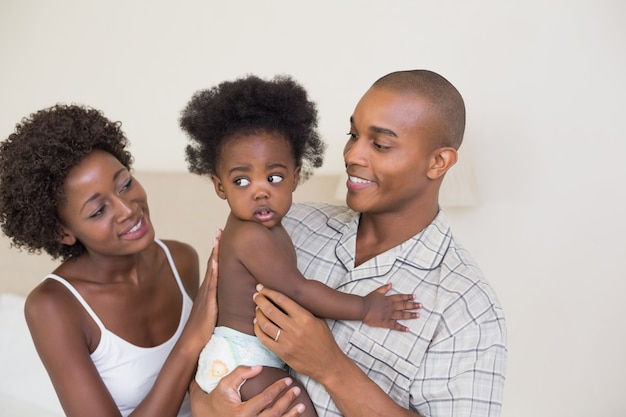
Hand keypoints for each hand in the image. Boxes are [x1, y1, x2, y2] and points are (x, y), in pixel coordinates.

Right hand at [185, 230, 220, 349]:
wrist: (191, 343)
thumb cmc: (203, 331)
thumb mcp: (214, 313)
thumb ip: (221, 304)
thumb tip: (233, 299)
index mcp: (209, 291)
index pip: (215, 267)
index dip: (218, 252)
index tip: (222, 238)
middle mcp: (206, 289)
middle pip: (212, 263)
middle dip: (216, 247)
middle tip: (221, 230)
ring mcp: (206, 294)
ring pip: (212, 270)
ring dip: (215, 254)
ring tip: (219, 238)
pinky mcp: (208, 302)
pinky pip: (212, 284)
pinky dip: (214, 271)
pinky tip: (217, 261)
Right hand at [189, 365, 305, 416]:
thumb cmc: (216, 401)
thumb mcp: (224, 385)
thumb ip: (240, 373)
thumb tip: (259, 367)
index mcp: (241, 413)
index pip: (266, 399)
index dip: (278, 388)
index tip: (287, 380)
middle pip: (274, 413)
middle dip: (288, 400)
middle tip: (296, 390)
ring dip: (291, 415)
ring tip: (302, 406)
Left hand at [253, 284, 342, 383]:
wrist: (328, 364)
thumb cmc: (324, 340)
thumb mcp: (319, 320)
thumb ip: (303, 310)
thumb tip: (286, 300)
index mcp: (305, 318)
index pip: (282, 300)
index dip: (269, 292)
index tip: (262, 288)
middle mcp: (295, 328)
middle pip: (270, 310)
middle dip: (260, 300)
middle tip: (256, 296)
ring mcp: (287, 342)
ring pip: (265, 324)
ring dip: (258, 314)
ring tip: (257, 309)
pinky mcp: (282, 353)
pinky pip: (264, 339)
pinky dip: (258, 330)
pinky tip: (257, 324)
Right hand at [362, 283, 421, 331]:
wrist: (362, 308)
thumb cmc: (368, 300)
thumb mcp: (377, 291)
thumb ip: (385, 288)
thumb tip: (391, 284)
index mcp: (389, 299)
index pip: (401, 297)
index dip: (408, 297)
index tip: (415, 297)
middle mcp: (391, 307)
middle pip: (404, 306)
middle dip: (413, 306)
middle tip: (421, 306)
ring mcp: (389, 315)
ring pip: (402, 315)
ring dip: (410, 315)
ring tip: (418, 315)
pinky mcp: (386, 322)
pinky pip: (395, 326)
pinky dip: (401, 328)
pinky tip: (407, 329)